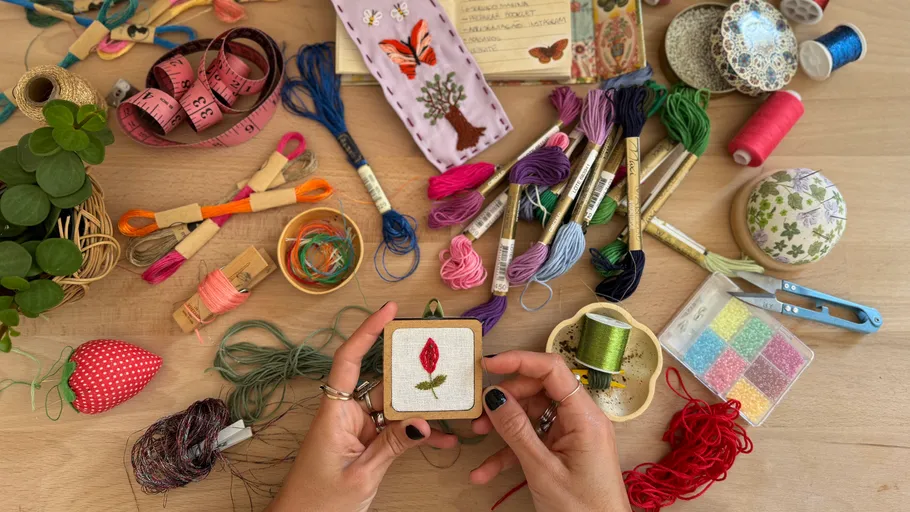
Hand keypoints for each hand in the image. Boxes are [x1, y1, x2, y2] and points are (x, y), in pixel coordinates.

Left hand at [267, 302, 457, 511]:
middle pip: (382, 381)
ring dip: (421, 409)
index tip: (390, 310)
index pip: (349, 360)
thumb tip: (423, 421)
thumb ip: (393, 446)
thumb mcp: (361, 475)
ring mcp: (355, 429)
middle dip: (412, 372)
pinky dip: (415, 435)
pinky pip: (394, 431)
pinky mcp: (364, 444)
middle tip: (442, 359)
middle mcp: (345, 414)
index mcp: (334, 413)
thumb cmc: (317, 503)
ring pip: (393, 407)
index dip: (368, 331)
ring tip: (452, 405)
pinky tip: (442, 441)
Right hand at [471, 351, 630, 511]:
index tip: (488, 364)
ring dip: (503, 428)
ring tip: (477, 438)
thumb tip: (494, 395)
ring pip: (532, 416)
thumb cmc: (582, 509)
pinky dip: (510, 452)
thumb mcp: (541, 469)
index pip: (552, 369)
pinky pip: (534, 440)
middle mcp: (581, 419)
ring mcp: (573, 435)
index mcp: (585, 416)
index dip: (519, 361)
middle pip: (538, 390)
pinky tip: (485, 471)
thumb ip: (516, 430)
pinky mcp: (565, 451)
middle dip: (506, 399)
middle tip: (480, 413)